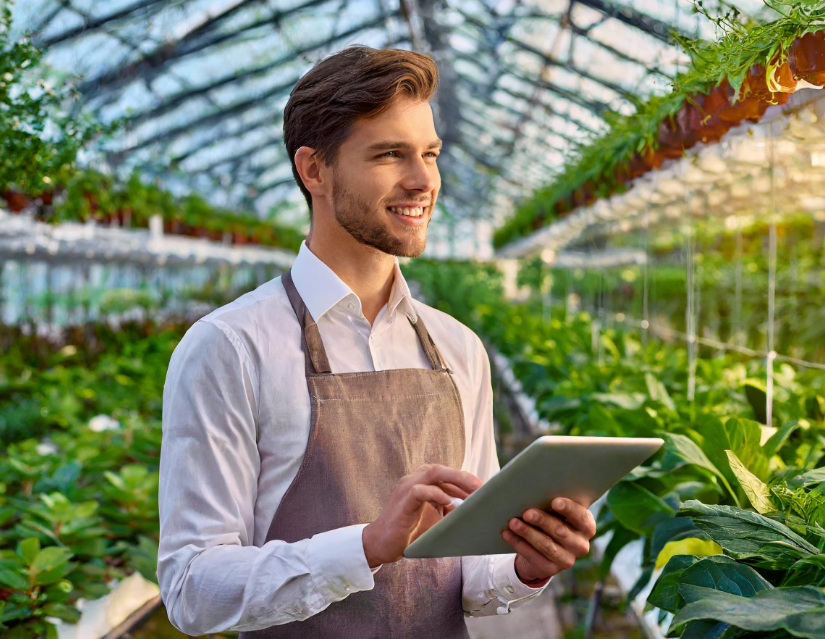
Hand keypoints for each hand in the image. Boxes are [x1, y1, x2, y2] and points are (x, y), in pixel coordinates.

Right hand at [362, 464, 481, 567]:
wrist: (379, 544)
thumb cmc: (406, 531)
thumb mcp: (431, 517)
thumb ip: (445, 508)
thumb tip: (468, 508)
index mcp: (419, 482)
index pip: (444, 474)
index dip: (464, 480)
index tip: (482, 490)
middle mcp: (412, 480)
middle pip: (440, 469)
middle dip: (463, 477)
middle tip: (482, 488)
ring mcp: (406, 489)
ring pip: (432, 473)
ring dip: (455, 480)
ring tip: (472, 492)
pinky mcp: (402, 503)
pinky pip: (419, 491)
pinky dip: (436, 494)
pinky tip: (449, 502)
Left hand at [501, 497, 596, 584]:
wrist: (542, 548)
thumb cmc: (551, 519)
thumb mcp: (556, 512)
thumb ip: (553, 504)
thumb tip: (534, 491)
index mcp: (586, 527)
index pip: (581, 517)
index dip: (569, 509)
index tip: (554, 502)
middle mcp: (581, 545)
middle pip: (561, 531)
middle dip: (542, 521)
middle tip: (526, 512)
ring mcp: (567, 560)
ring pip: (546, 545)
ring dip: (527, 532)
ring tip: (513, 522)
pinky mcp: (551, 569)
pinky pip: (533, 556)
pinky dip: (518, 543)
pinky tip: (507, 533)